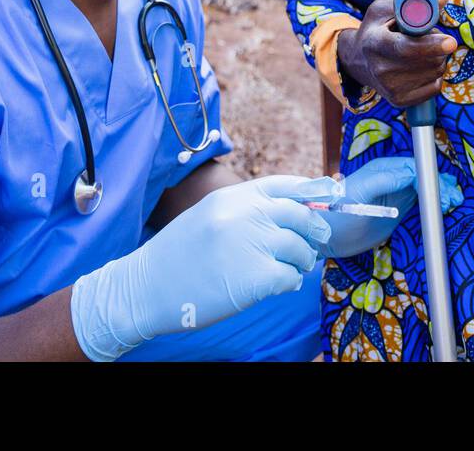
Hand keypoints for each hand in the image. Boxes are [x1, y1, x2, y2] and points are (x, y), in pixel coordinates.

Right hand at [70, 175, 338, 360]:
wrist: (145, 287)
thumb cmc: (177, 255)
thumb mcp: (208, 215)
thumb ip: (245, 209)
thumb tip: (291, 210)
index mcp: (231, 197)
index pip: (284, 185)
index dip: (311, 191)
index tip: (328, 197)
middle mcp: (244, 215)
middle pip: (299, 215)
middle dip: (314, 229)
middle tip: (314, 243)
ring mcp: (251, 245)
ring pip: (301, 248)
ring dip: (302, 261)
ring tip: (291, 269)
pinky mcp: (255, 278)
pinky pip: (290, 277)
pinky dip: (290, 282)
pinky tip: (279, 285)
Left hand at [317, 156, 463, 257]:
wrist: (325, 235)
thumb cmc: (338, 211)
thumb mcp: (361, 192)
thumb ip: (385, 180)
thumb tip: (412, 173)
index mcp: (384, 169)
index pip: (415, 169)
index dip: (430, 180)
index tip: (442, 195)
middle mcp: (392, 179)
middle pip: (424, 177)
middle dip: (440, 186)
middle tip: (454, 200)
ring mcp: (396, 195)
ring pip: (425, 189)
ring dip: (440, 194)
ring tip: (456, 202)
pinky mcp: (397, 210)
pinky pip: (420, 202)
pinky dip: (433, 204)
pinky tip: (444, 208)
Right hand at [337, 0, 457, 107]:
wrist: (358, 61)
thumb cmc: (376, 28)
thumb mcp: (384, 9)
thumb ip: (413, 2)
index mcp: (374, 43)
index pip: (406, 48)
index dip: (430, 45)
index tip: (450, 42)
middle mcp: (380, 70)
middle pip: (427, 61)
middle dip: (437, 44)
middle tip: (427, 35)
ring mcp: (389, 89)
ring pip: (435, 71)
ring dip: (438, 58)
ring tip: (420, 50)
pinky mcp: (399, 101)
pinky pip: (435, 86)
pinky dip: (434, 74)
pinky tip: (420, 67)